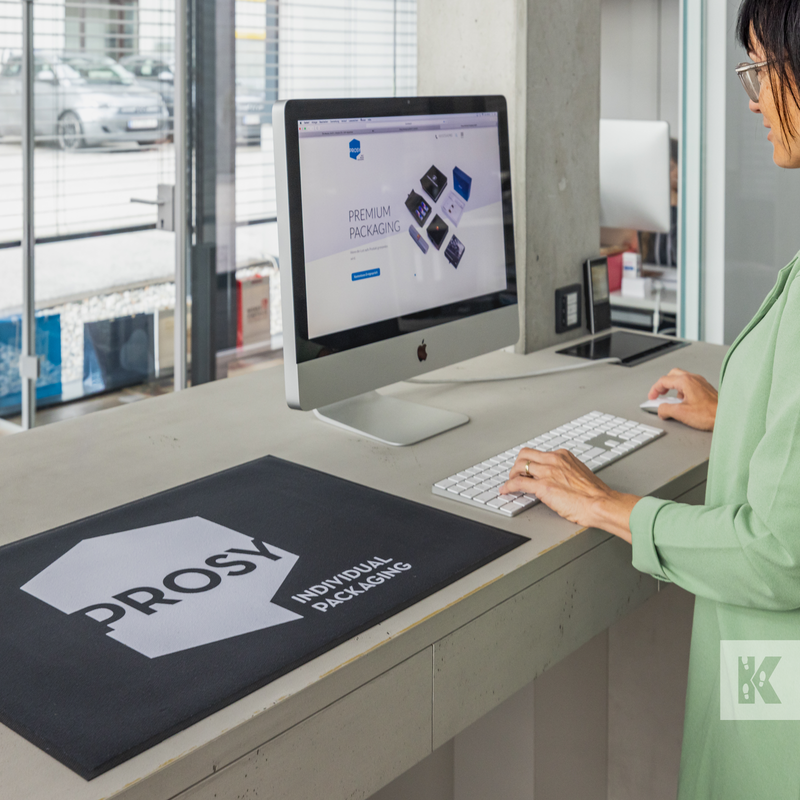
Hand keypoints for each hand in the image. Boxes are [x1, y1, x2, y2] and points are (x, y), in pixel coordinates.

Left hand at [501, 448, 639, 542]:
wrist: (601, 503)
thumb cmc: (595, 493)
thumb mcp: (579, 473)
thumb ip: (565, 471)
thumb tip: (556, 477)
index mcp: (563, 456)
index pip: (539, 454)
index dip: (530, 462)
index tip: (527, 468)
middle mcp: (553, 460)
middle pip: (525, 455)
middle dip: (517, 464)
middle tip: (515, 474)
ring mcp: (547, 472)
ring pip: (519, 466)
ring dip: (511, 475)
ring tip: (510, 482)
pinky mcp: (542, 486)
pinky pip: (518, 483)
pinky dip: (508, 486)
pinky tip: (505, 490)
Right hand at [647, 368, 717, 430]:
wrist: (728, 416)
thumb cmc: (710, 414)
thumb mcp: (681, 413)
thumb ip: (665, 409)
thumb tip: (661, 409)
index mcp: (686, 381)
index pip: (664, 381)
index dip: (654, 390)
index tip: (652, 398)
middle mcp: (694, 379)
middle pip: (672, 375)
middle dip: (663, 385)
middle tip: (659, 395)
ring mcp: (701, 383)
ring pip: (682, 379)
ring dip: (673, 388)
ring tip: (672, 400)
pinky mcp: (706, 389)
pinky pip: (690, 385)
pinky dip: (682, 391)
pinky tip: (684, 402)